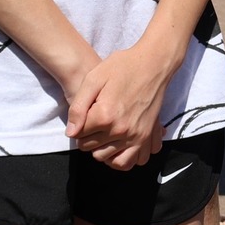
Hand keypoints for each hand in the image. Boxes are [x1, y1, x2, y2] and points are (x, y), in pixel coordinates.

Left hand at [68, 28, 184, 169]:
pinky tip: (117, 146)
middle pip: (90, 148)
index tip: (86, 113)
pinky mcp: (145, 137)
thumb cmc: (122, 67)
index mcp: (104, 115)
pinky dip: (120, 158)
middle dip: (87, 137)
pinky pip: (129, 161)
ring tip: (103, 134)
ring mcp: (134, 136)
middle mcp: (119, 130)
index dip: (78, 124)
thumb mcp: (93, 79)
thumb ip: (78, 107)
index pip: (78, 135)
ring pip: (106, 158)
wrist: (153, 63)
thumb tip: (71, 133)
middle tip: (94, 122)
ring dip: (100, 149)